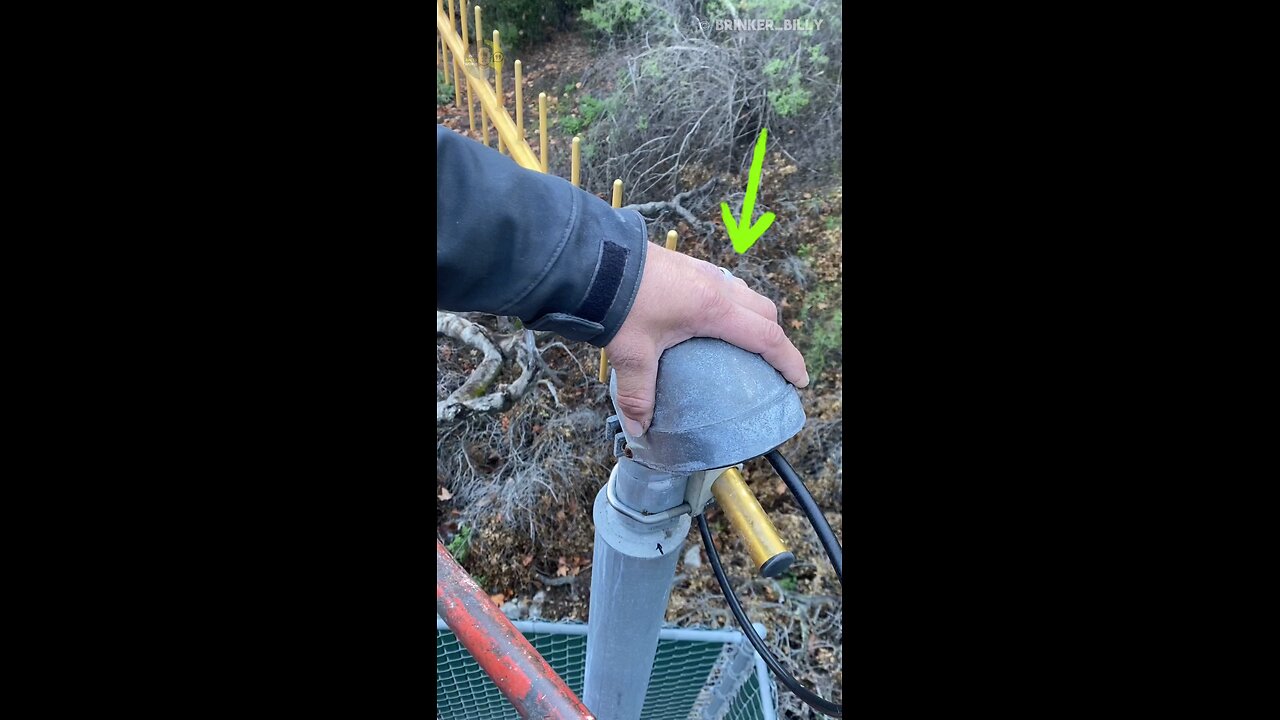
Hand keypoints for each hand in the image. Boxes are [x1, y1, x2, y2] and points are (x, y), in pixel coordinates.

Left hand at [604, 244, 808, 436]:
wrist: (595, 259)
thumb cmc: (618, 301)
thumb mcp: (631, 353)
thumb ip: (638, 394)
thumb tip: (639, 429)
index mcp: (713, 309)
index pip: (766, 336)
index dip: (788, 359)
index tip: (799, 380)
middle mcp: (715, 286)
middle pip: (763, 312)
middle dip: (775, 339)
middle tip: (773, 366)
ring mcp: (702, 272)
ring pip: (745, 295)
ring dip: (754, 318)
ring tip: (745, 344)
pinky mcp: (687, 266)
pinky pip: (724, 286)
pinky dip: (733, 305)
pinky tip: (711, 321)